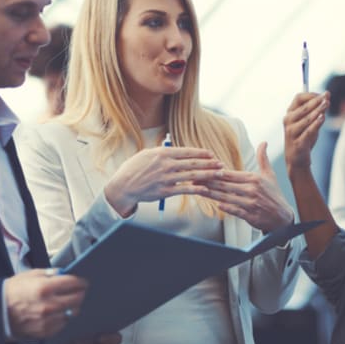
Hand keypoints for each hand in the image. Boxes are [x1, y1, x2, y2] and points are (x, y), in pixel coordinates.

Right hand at [5, 269, 87, 339]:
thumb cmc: (13, 291)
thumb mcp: (30, 275)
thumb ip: (50, 274)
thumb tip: (63, 273)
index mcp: (45, 287)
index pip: (73, 283)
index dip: (81, 281)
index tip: (83, 282)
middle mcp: (49, 305)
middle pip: (77, 299)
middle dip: (80, 294)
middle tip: (80, 291)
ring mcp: (48, 320)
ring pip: (72, 313)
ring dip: (72, 307)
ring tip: (67, 303)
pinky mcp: (45, 331)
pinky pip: (62, 324)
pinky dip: (63, 318)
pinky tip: (58, 313)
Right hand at [104, 146, 223, 216]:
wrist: (123, 186)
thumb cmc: (134, 169)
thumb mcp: (146, 154)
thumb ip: (162, 152)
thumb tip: (176, 151)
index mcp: (162, 153)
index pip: (186, 152)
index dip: (201, 153)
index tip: (211, 154)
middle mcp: (166, 165)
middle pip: (193, 163)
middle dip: (209, 164)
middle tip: (220, 164)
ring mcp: (166, 179)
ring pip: (192, 176)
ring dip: (208, 175)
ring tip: (218, 174)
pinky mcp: (165, 192)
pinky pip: (185, 190)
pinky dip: (197, 189)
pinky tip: (206, 189)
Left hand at [201, 142, 294, 231]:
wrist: (282, 217)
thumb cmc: (274, 195)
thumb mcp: (270, 175)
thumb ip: (263, 158)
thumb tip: (263, 142)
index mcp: (254, 178)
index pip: (230, 174)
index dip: (215, 172)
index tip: (204, 168)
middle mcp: (251, 190)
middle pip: (225, 185)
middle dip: (208, 181)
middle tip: (194, 178)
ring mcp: (250, 203)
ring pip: (227, 197)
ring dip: (211, 194)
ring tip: (199, 190)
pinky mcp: (250, 216)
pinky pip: (235, 210)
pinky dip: (225, 207)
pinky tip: (216, 204)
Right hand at [283, 92, 328, 172]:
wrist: (297, 160)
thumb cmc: (303, 138)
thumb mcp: (309, 123)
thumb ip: (317, 111)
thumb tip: (327, 96)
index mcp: (290, 114)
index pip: (298, 98)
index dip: (311, 95)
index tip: (323, 94)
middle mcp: (288, 121)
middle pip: (303, 107)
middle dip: (316, 101)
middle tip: (327, 96)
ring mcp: (291, 132)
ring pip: (306, 118)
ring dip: (317, 110)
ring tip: (327, 104)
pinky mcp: (298, 142)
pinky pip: (308, 131)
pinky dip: (315, 123)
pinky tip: (322, 117)